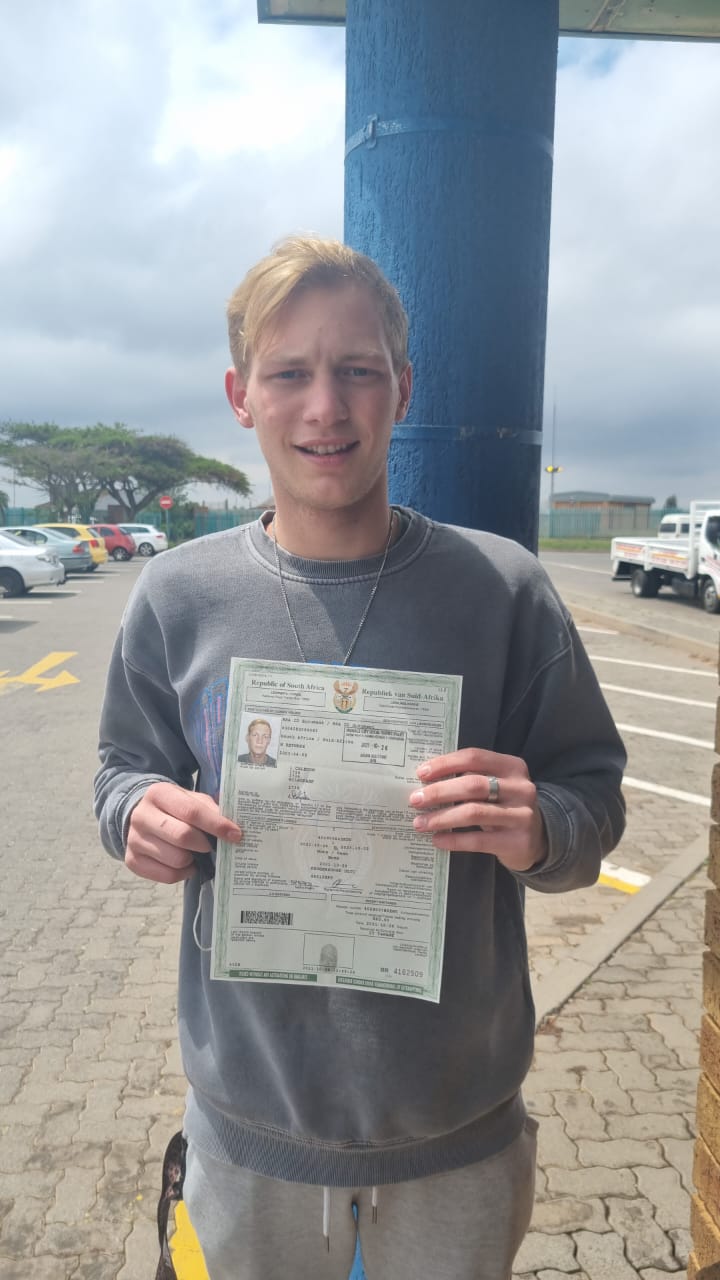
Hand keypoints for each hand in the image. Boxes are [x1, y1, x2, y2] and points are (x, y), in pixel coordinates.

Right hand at [125, 782, 242, 883]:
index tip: (235, 834)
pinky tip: (185, 863)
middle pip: (183, 837)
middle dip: (204, 844)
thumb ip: (209, 809)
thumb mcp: (190, 799)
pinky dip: (183, 873)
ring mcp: (134, 840)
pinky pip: (167, 876)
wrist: (140, 815)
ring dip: (193, 859)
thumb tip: (232, 828)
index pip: (192, 812)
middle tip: (211, 845)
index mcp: (159, 794)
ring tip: (195, 853)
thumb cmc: (174, 808)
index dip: (217, 825)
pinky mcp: (132, 861)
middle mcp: (142, 816)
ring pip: (176, 859)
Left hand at [408, 748, 546, 873]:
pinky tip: (438, 840)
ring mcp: (521, 815)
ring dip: (441, 818)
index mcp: (512, 766)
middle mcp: (521, 788)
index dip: (446, 763)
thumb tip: (426, 781)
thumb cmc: (505, 805)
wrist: (538, 838)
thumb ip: (470, 778)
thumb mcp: (496, 786)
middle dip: (439, 792)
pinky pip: (478, 840)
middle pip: (472, 785)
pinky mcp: (516, 841)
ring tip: (420, 823)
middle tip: (415, 800)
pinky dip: (454, 839)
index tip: (421, 773)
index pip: (474, 758)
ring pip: (473, 812)